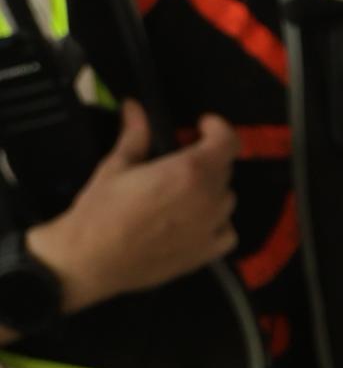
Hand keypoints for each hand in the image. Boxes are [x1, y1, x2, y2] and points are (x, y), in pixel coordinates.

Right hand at [29, 104, 236, 318]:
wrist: (89, 261)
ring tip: (182, 194)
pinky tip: (195, 223)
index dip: (218, 128)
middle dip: (206, 160)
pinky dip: (218, 224)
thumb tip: (134, 107)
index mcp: (189, 171)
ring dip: (210, 191)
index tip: (202, 126)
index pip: (227, 142)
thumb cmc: (100, 211)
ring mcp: (210, 228)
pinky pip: (227, 233)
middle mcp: (208, 198)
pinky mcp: (205, 254)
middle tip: (179, 162)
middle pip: (223, 170)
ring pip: (225, 199)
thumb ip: (134, 135)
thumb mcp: (116, 166)